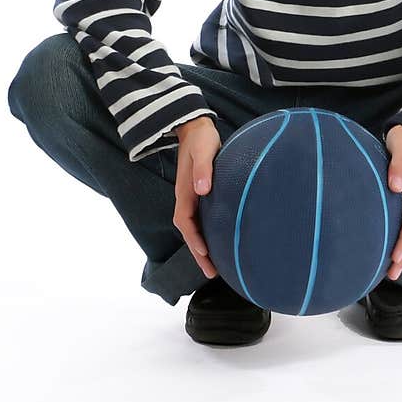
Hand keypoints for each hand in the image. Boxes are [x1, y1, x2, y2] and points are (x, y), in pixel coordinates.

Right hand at [172, 115, 221, 278]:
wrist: (195, 128)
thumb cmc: (201, 139)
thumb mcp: (204, 151)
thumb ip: (203, 169)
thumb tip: (202, 190)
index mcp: (185, 190)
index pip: (185, 221)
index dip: (194, 238)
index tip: (205, 253)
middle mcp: (186, 197)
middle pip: (188, 231)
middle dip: (198, 253)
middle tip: (212, 273)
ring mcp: (191, 197)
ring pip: (192, 228)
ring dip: (201, 247)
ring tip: (214, 267)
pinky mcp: (198, 194)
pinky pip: (199, 220)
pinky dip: (205, 235)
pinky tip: (216, 242)